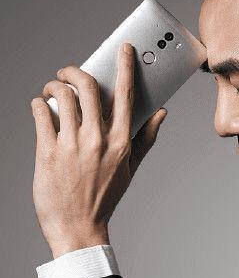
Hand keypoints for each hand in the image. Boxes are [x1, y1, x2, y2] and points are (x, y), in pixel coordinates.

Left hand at [31, 42, 166, 257]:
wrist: (77, 228)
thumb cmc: (103, 198)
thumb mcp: (130, 168)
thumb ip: (146, 138)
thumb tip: (162, 113)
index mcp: (121, 142)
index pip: (126, 95)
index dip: (125, 66)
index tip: (123, 49)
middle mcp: (97, 140)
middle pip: (88, 87)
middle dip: (75, 70)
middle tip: (68, 72)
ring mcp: (71, 146)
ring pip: (61, 96)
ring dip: (54, 85)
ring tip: (51, 90)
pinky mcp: (47, 153)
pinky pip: (40, 114)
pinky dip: (38, 103)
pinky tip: (39, 107)